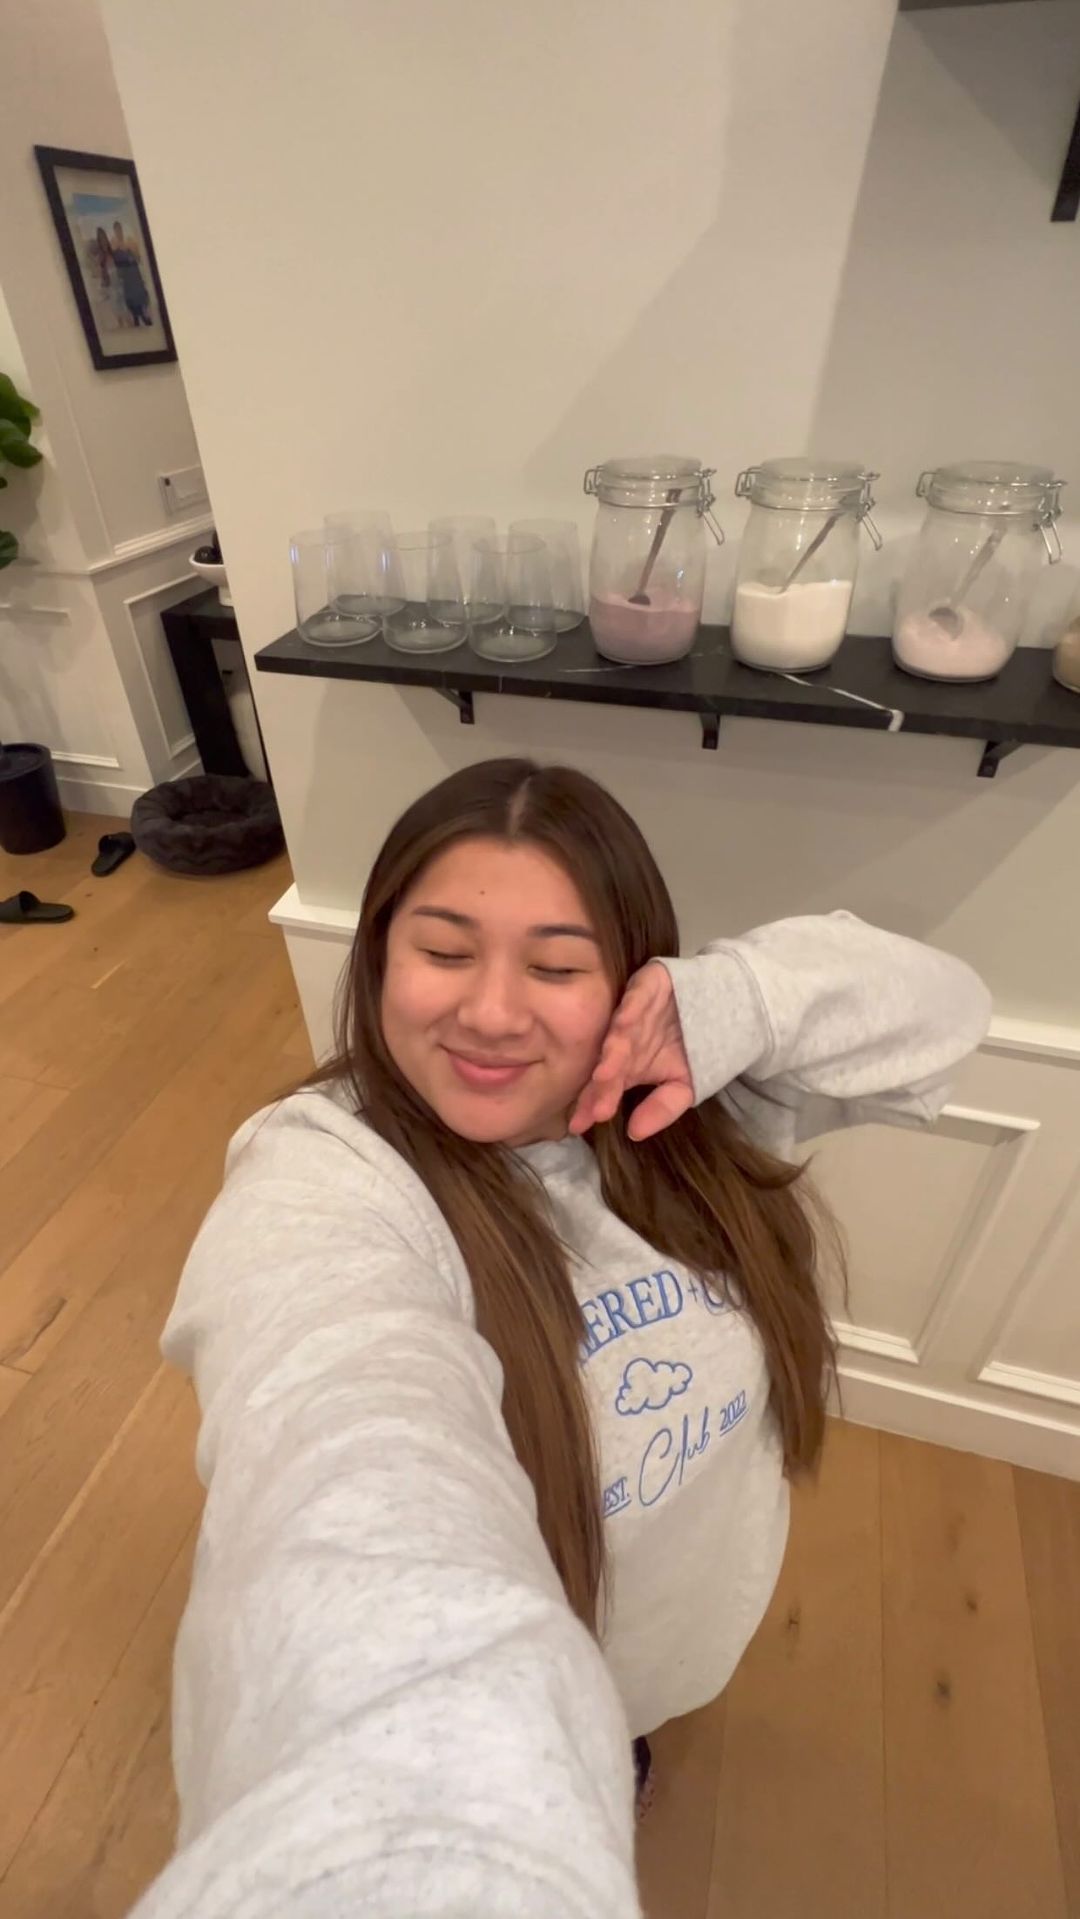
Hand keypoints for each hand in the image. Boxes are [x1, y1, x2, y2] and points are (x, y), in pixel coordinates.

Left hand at [570, 963, 693, 1141]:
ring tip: (605, 1073)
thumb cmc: (696, 1048)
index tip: (579, 1126)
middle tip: (595, 1108)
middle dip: (601, 1086)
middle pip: (607, 1062)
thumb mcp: (684, 1085)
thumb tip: (634, 1133)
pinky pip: (636, 997)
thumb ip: (662, 1107)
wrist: (722, 1006)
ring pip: (618, 1032)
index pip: (603, 1086)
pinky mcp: (647, 985)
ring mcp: (633, 1011)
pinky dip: (630, 1009)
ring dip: (612, 1052)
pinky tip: (622, 1025)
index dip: (592, 1104)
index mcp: (625, 1063)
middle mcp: (622, 1039)